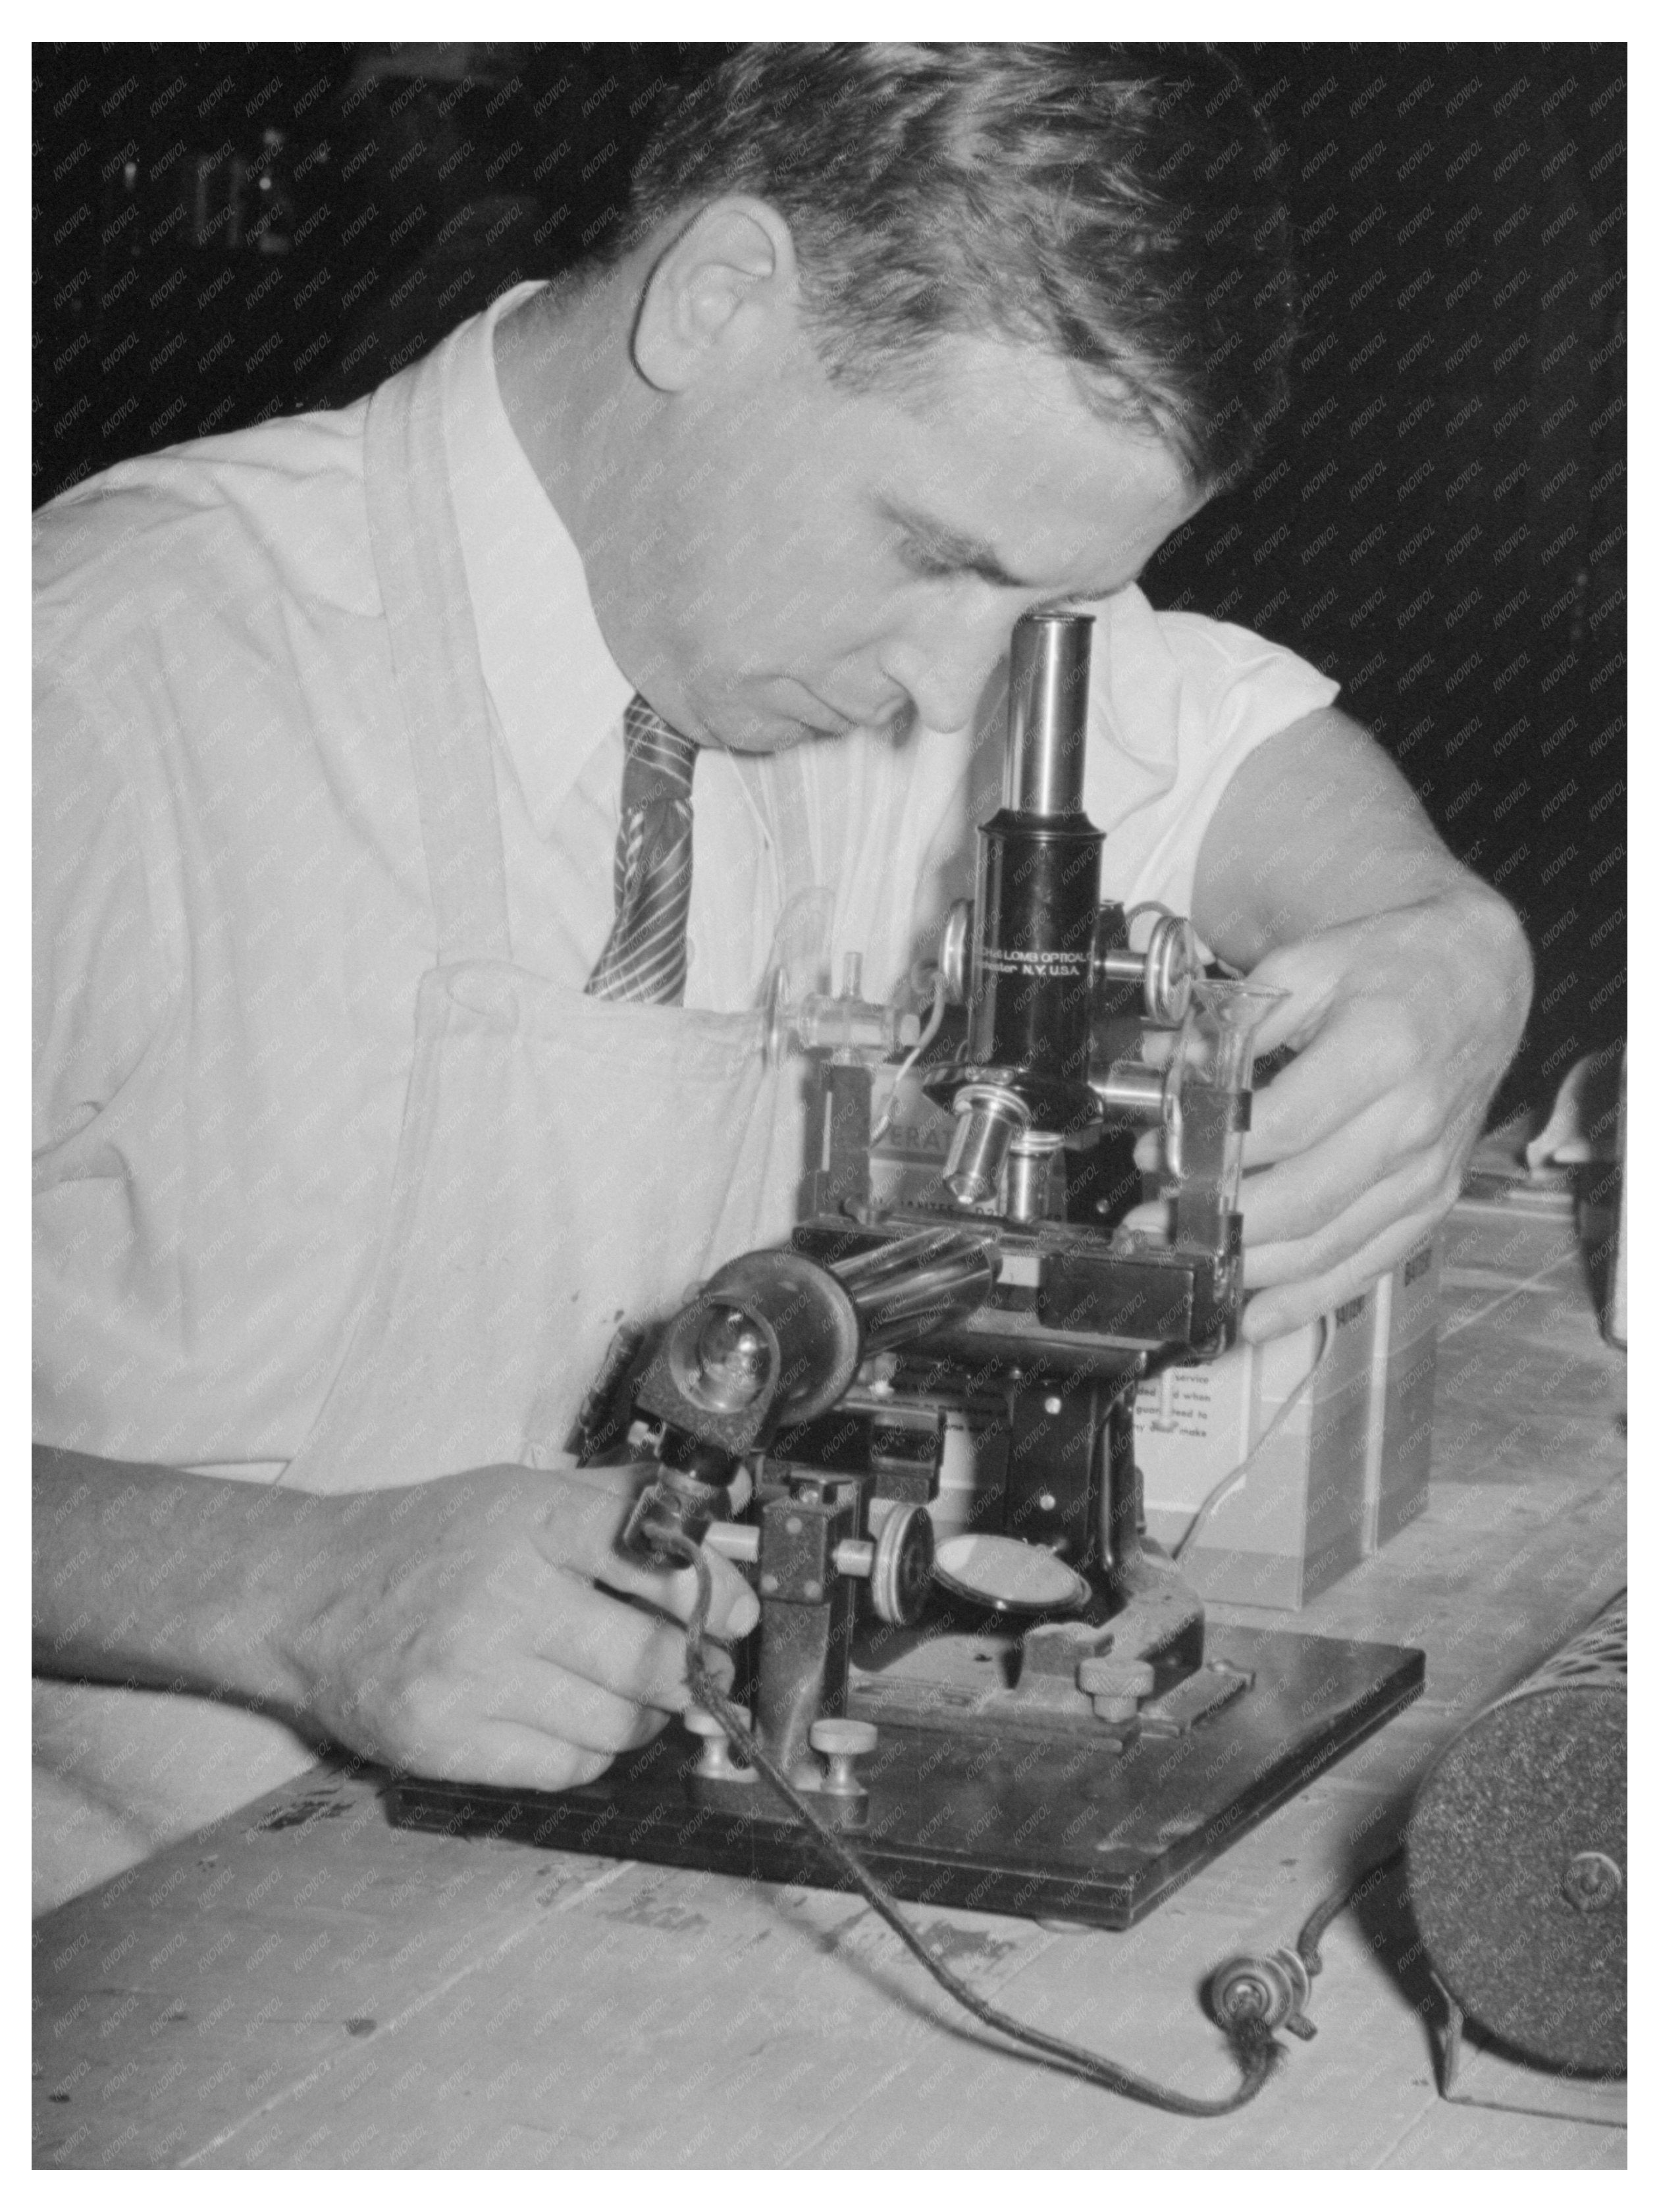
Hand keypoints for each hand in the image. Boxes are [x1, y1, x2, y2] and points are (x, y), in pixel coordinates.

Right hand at [292, 1464, 759, 1790]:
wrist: (306, 1595)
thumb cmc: (424, 1541)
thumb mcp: (516, 1493)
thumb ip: (614, 1499)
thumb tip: (711, 1507)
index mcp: (529, 1520)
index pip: (655, 1555)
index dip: (713, 1592)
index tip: (735, 1614)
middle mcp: (502, 1595)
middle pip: (649, 1657)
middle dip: (690, 1670)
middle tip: (698, 1668)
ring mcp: (472, 1675)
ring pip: (616, 1724)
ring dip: (643, 1717)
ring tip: (631, 1694)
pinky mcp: (447, 1742)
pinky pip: (565, 1769)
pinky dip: (589, 1754)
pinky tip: (574, 1722)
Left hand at [1136, 886, 1530, 1340]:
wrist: (1480, 979)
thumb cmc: (1395, 967)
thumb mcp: (1311, 964)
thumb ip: (1237, 1021)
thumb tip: (1166, 1065)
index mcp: (1383, 1051)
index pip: (1284, 1125)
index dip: (1215, 1150)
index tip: (1161, 1152)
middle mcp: (1412, 1120)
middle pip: (1304, 1200)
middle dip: (1219, 1222)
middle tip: (1157, 1221)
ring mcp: (1426, 1170)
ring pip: (1330, 1245)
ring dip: (1252, 1268)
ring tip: (1189, 1261)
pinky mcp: (1433, 1200)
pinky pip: (1369, 1264)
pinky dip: (1309, 1298)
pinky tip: (1257, 1316)